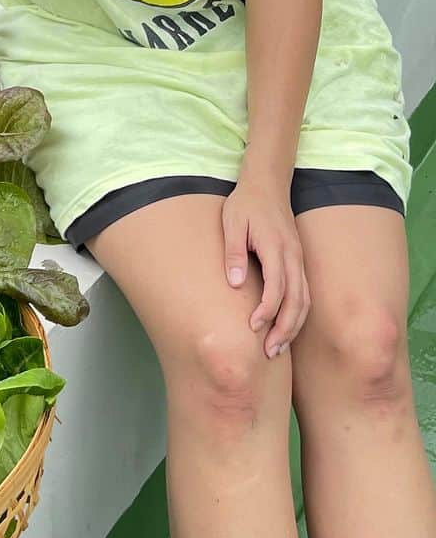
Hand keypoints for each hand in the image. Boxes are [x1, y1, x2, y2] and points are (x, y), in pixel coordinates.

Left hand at [222, 168, 309, 358]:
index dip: (267, 311)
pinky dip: (298, 314)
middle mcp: (293, 256)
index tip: (253, 327)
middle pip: (296, 300)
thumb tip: (235, 285)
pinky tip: (287, 329)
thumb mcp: (232, 223)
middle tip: (269, 352)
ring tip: (278, 348)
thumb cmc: (245, 204)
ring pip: (304, 300)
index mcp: (276, 247)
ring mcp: (299, 259)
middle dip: (284, 329)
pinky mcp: (298, 261)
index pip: (277, 287)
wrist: (267, 184)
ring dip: (293, 326)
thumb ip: (234, 253)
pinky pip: (304, 293)